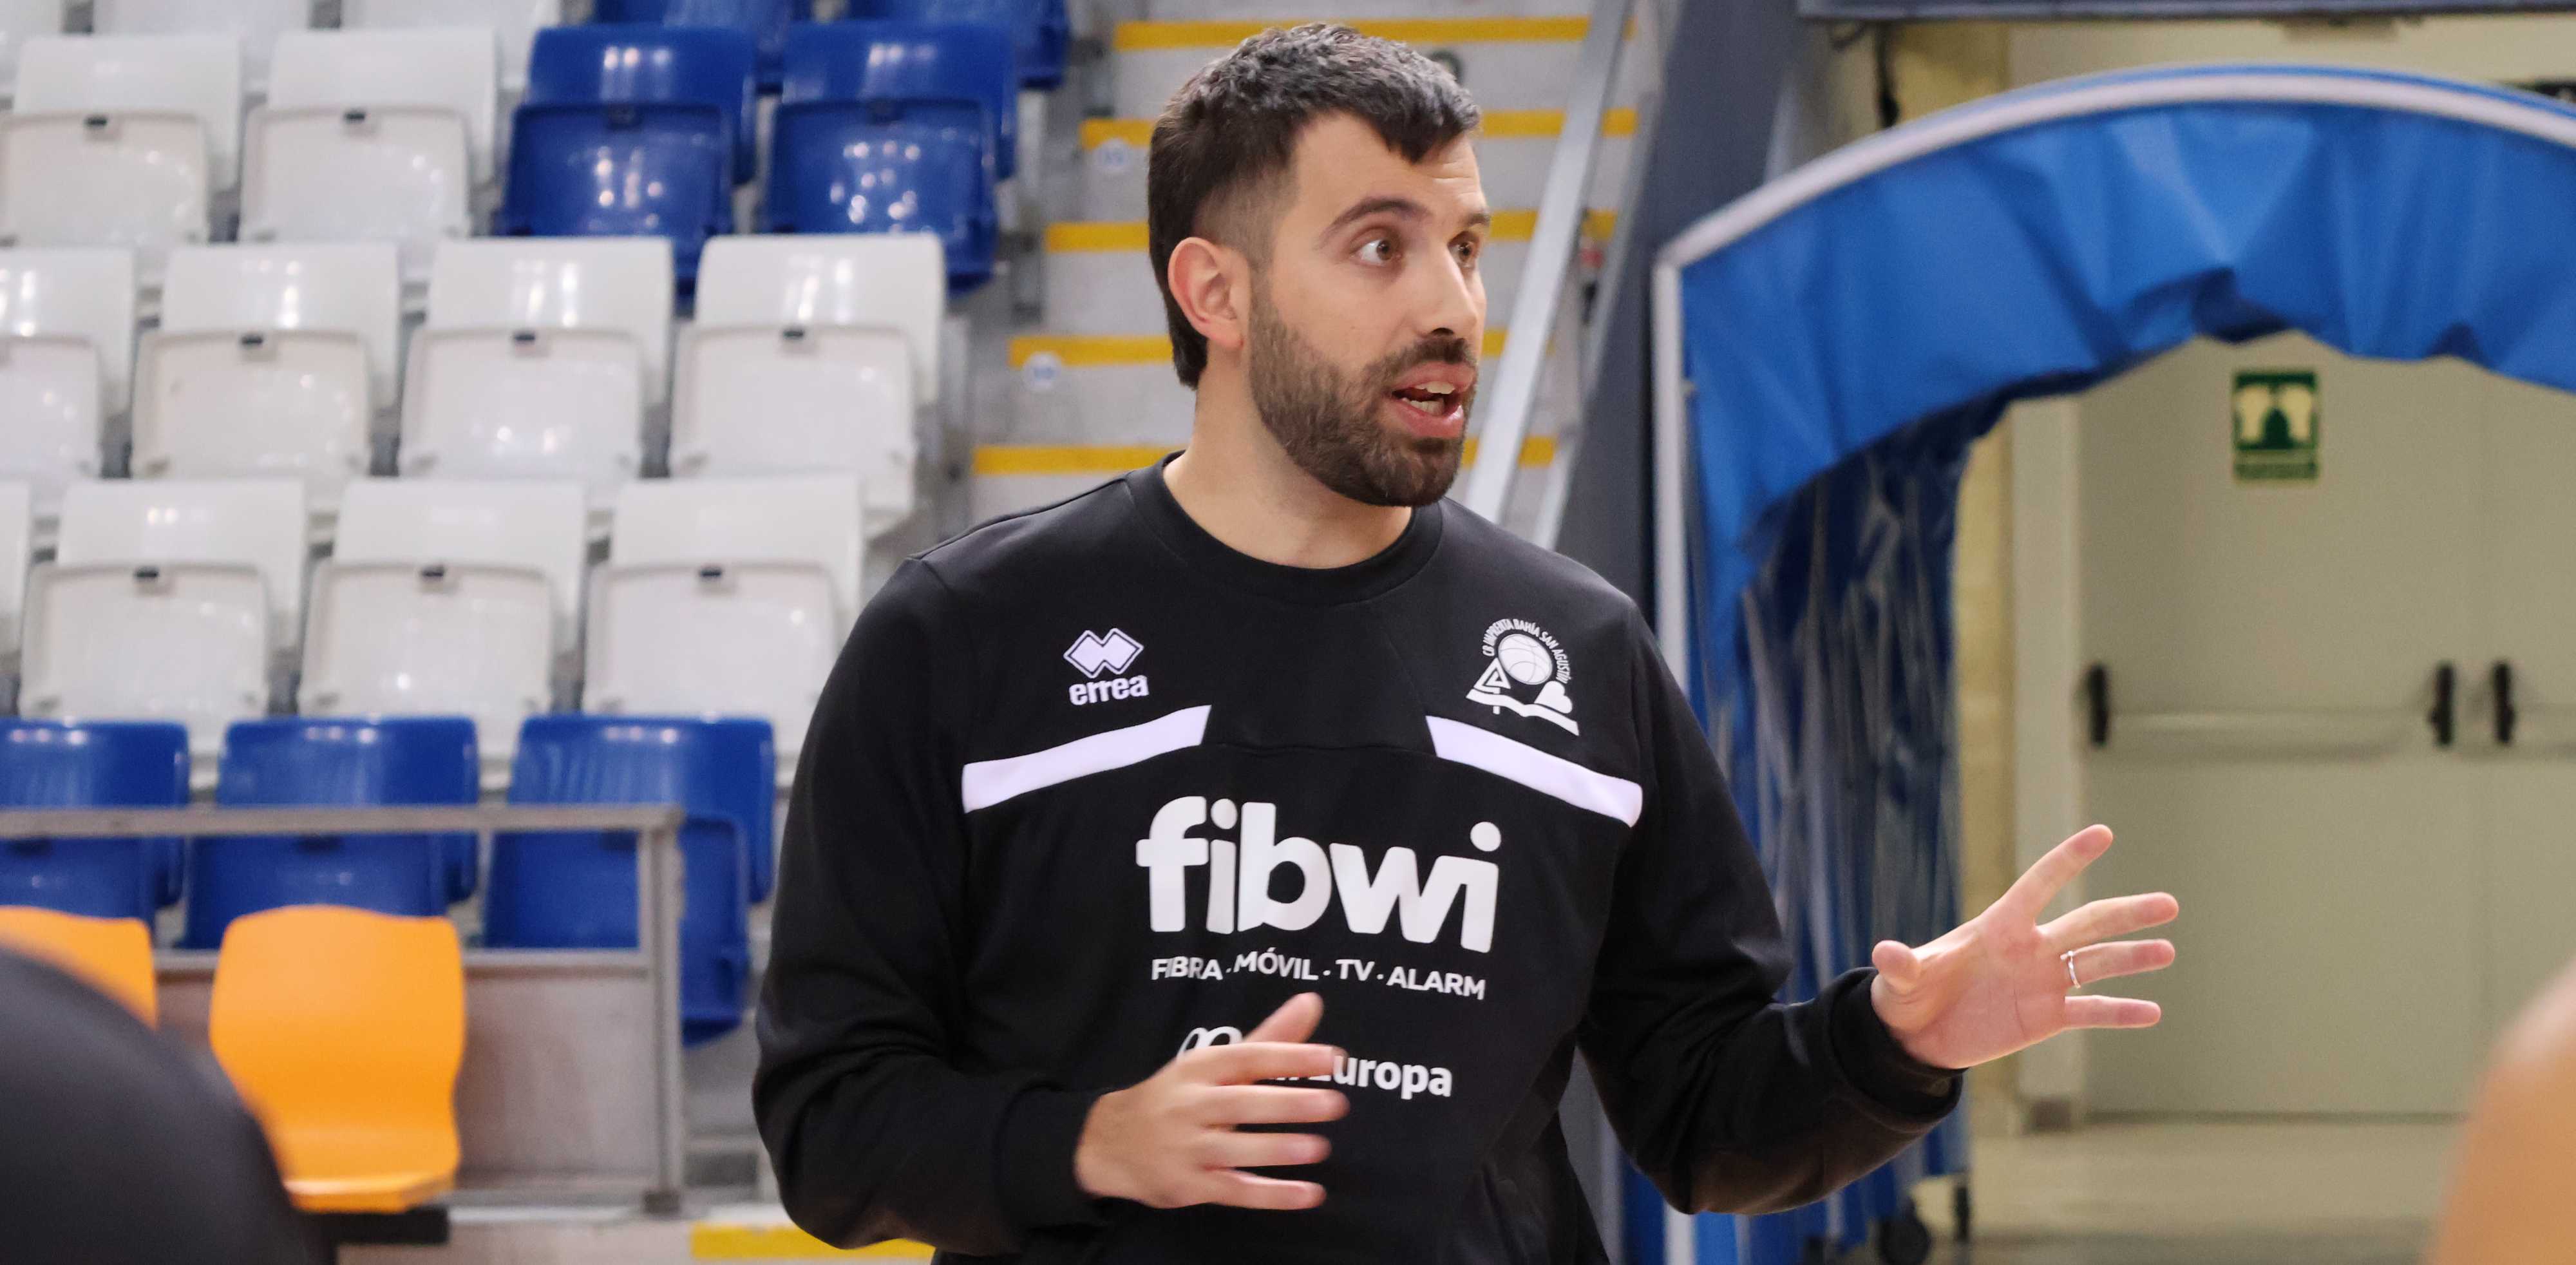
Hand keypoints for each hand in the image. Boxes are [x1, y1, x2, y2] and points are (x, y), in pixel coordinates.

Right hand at [1074, 992, 1348, 1209]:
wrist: (1111, 1142)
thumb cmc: (1178, 1097)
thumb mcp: (1214, 1063)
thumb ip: (1269, 1037)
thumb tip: (1313, 1001)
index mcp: (1201, 1068)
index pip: (1248, 1057)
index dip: (1291, 1056)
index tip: (1334, 1058)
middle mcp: (1191, 1105)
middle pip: (1242, 1103)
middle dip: (1289, 1103)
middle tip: (1336, 1103)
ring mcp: (1187, 1148)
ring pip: (1236, 1149)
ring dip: (1279, 1149)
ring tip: (1320, 1147)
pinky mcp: (1189, 1185)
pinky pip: (1235, 1191)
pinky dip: (1273, 1195)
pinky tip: (1310, 1194)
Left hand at [1868, 825, 2178, 1070]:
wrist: (1916, 1037)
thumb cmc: (1908, 995)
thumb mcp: (1901, 981)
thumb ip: (1902, 965)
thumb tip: (1885, 953)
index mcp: (1998, 927)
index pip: (2039, 885)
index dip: (2068, 860)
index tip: (2103, 834)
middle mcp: (2030, 949)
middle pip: (2086, 924)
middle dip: (2126, 913)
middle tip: (2169, 904)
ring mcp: (2042, 982)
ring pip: (2097, 963)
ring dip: (2132, 958)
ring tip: (2167, 950)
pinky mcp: (2047, 1017)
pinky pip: (2091, 1011)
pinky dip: (2120, 1012)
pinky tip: (2153, 1012)